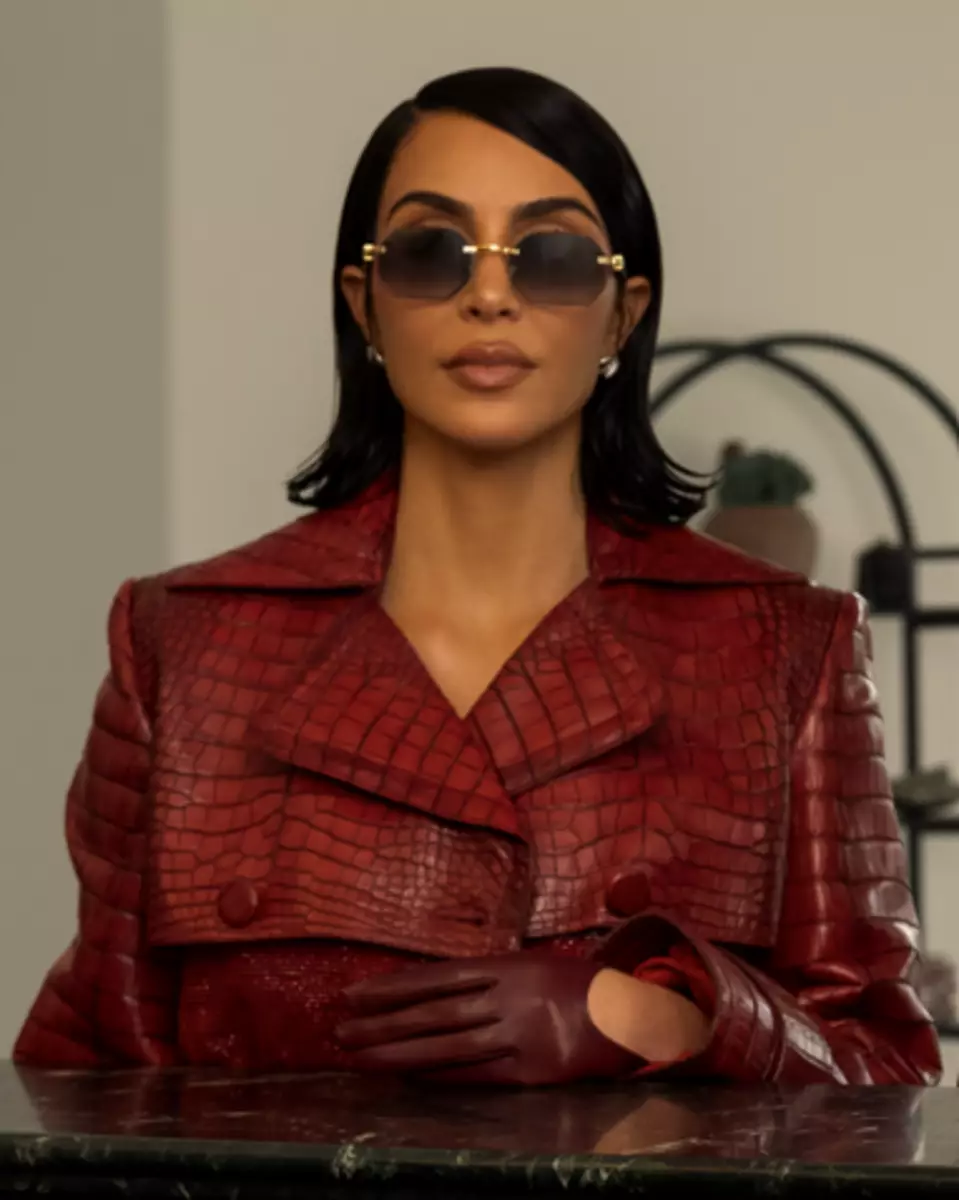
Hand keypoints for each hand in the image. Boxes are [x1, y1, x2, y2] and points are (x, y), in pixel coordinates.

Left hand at [335, 953, 639, 1085]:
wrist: (635, 1015)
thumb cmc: (577, 987)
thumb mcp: (533, 965)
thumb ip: (489, 976)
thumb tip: (431, 990)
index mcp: (508, 965)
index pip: (436, 976)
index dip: (392, 986)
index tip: (351, 993)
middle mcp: (510, 997)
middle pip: (433, 1011)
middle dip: (381, 1023)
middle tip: (338, 1031)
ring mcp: (521, 1034)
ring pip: (448, 1044)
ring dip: (399, 1051)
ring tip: (359, 1055)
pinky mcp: (534, 1070)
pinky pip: (478, 1073)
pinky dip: (440, 1074)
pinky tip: (409, 1075)